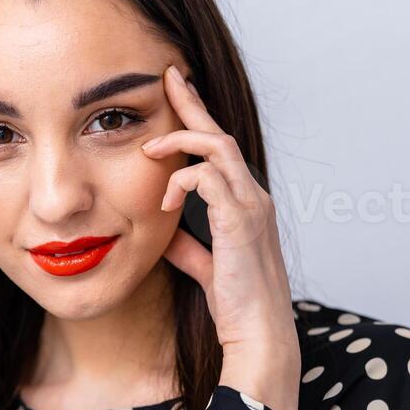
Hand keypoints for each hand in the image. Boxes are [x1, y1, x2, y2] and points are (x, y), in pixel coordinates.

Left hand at [141, 63, 300, 409]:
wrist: (258, 333)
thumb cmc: (236, 304)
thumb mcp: (202, 265)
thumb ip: (185, 243)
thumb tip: (162, 229)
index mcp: (244, 203)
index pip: (219, 151)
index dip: (197, 120)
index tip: (175, 93)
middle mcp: (253, 196)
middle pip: (220, 134)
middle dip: (193, 103)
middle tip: (168, 76)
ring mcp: (251, 206)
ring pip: (218, 148)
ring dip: (182, 140)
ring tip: (151, 147)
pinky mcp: (241, 221)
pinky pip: (209, 180)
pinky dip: (182, 181)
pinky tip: (164, 199)